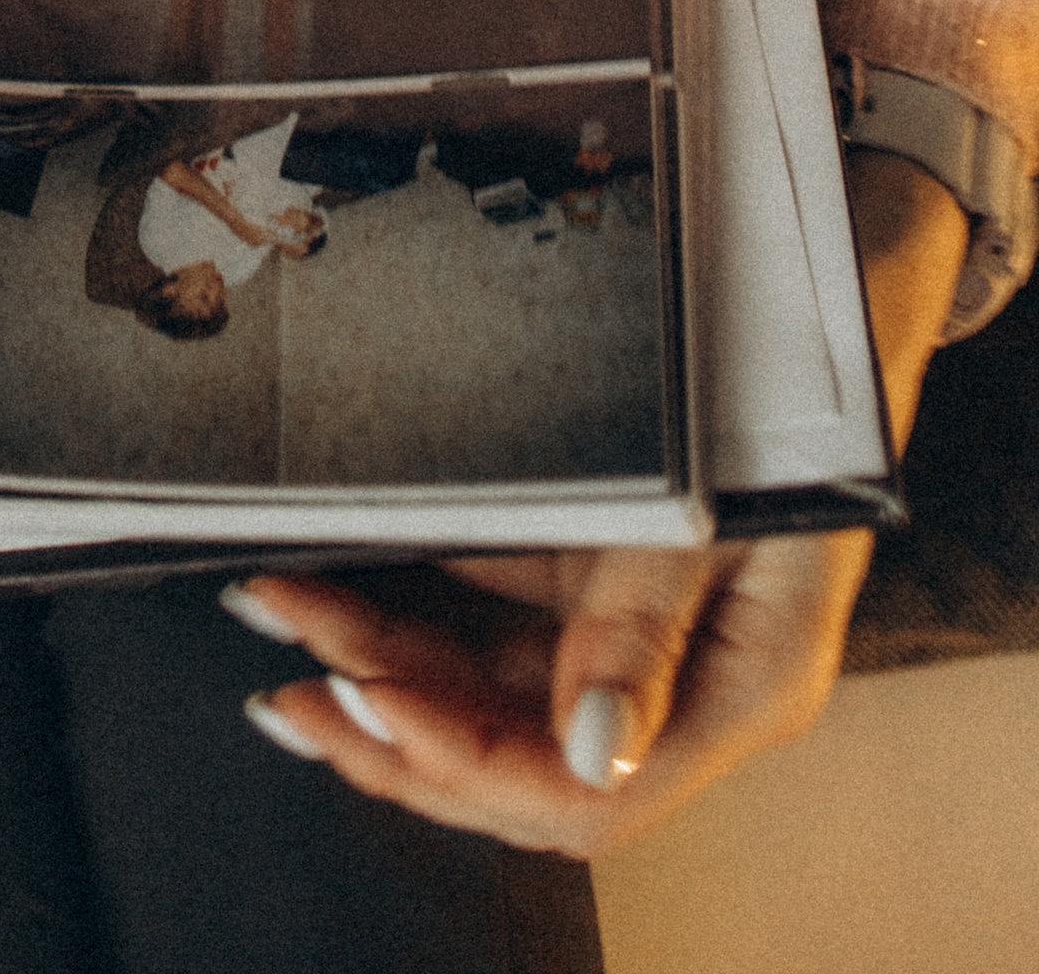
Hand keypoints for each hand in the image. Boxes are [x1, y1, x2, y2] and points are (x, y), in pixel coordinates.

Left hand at [226, 150, 967, 851]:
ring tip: (278, 612)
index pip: (586, 794)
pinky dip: (405, 605)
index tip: (372, 701)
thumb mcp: (717, 505)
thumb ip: (645, 627)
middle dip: (396, 729)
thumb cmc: (784, 390)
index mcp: (737, 690)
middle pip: (519, 759)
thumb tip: (587, 753)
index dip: (469, 761)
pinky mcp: (588, 578)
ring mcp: (627, 632)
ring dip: (379, 665)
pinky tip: (325, 575)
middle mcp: (676, 681)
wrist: (808, 292)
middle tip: (293, 688)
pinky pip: (483, 619)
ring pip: (485, 688)